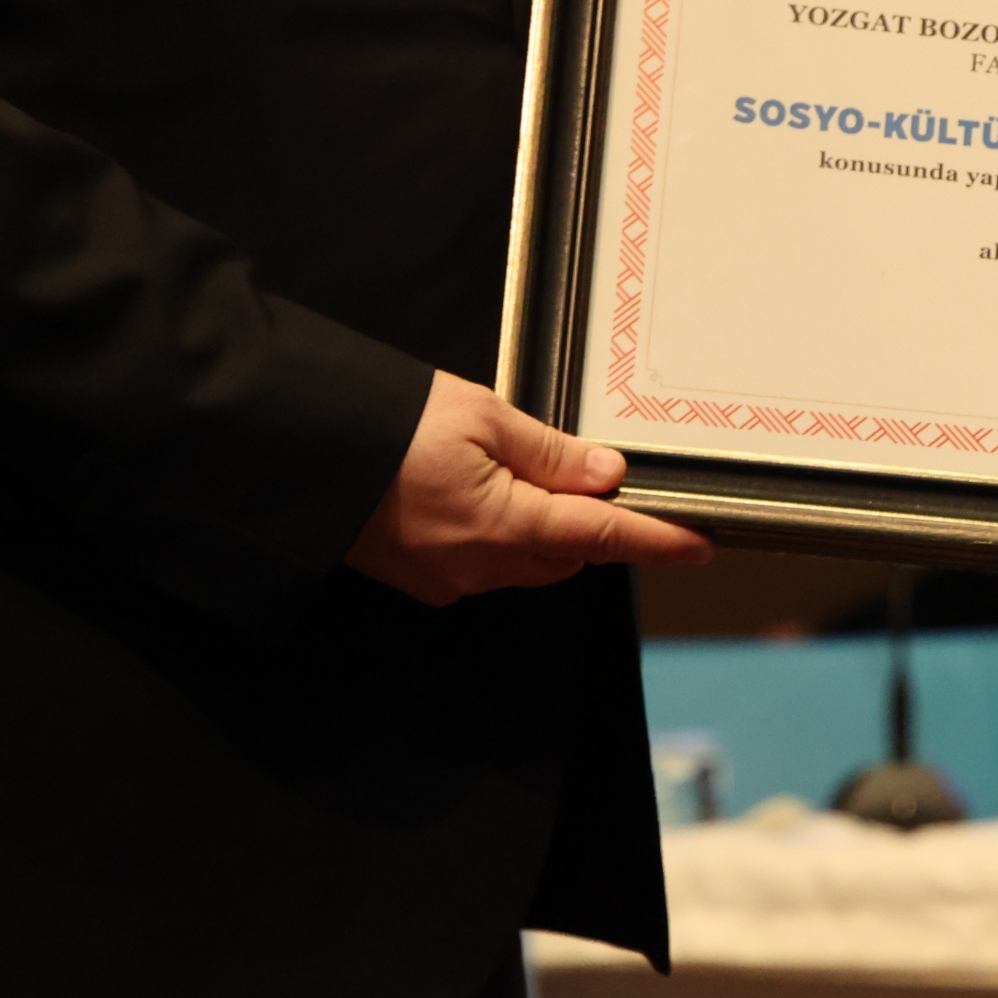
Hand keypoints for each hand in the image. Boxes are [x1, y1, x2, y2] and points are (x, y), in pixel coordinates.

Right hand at [346, 370, 713, 603]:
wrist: (298, 451)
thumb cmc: (387, 422)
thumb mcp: (483, 416)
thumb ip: (551, 454)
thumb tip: (608, 476)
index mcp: (502, 525)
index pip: (601, 536)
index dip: (654, 540)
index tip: (699, 544)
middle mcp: (478, 568)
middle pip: (565, 555)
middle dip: (586, 522)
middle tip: (583, 470)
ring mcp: (446, 581)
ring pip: (526, 563)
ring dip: (540, 527)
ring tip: (511, 467)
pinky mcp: (420, 580)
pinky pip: (484, 565)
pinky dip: (499, 534)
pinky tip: (474, 491)